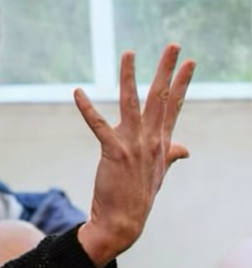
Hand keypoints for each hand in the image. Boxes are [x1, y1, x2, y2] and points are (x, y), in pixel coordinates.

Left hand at [75, 44, 194, 267]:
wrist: (124, 222)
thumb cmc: (139, 196)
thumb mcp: (158, 172)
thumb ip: (170, 155)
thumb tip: (185, 149)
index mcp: (162, 142)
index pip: (174, 106)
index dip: (182, 83)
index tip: (190, 62)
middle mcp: (152, 140)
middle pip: (161, 98)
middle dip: (167, 70)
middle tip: (174, 46)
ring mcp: (134, 145)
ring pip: (132, 103)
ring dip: (129, 77)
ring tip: (129, 53)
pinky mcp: (113, 152)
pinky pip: (98, 125)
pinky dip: (87, 108)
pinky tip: (77, 92)